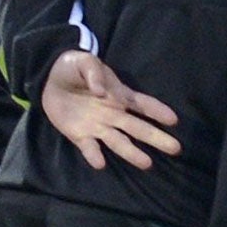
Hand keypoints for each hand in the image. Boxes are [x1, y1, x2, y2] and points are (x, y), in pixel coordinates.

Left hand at [40, 50, 178, 169]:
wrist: (49, 80)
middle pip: (139, 128)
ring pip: (119, 142)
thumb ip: (94, 74)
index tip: (174, 120)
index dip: (158, 111)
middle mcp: (113, 114)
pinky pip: (89, 148)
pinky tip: (100, 164)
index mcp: (119, 95)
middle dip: (157, 138)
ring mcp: (98, 127)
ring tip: (147, 164)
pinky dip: (94, 156)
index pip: (143, 105)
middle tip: (176, 148)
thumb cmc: (74, 68)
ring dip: (132, 153)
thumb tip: (101, 92)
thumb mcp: (84, 62)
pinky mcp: (79, 135)